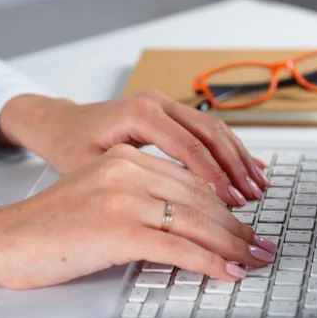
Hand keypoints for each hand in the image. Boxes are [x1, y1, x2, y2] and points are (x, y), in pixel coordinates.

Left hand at [0, 91, 269, 205]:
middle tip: (254, 196)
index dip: (214, 176)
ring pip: (213, 129)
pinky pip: (206, 129)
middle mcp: (156, 103)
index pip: (189, 146)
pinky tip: (247, 166)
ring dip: (238, 157)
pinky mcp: (169, 113)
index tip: (232, 201)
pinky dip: (228, 149)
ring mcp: (165, 104)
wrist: (57, 123)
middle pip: (209, 134)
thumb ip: (135, 184)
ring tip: (259, 185)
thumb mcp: (93, 168)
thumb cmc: (69, 145)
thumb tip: (173, 214)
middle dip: (235, 167)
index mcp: (139, 113)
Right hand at [0, 145, 276, 289]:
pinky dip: (210, 262)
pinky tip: (229, 271)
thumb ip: (139, 197)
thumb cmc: (49, 224)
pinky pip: (179, 248)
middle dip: (236, 226)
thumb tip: (183, 220)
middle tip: (259, 243)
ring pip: (196, 221)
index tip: (242, 221)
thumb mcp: (100, 196)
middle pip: (199, 199)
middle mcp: (127, 172)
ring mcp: (123, 199)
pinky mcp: (118, 230)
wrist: (4, 239)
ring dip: (232, 245)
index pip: (189, 180)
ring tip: (254, 259)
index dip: (222, 203)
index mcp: (125, 160)